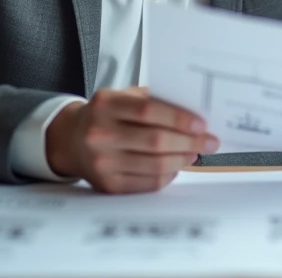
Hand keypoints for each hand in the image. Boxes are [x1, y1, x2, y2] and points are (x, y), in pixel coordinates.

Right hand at [46, 87, 218, 192]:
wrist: (71, 139)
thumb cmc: (107, 115)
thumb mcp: (123, 97)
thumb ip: (153, 100)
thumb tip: (194, 112)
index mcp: (106, 105)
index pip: (148, 111)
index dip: (179, 118)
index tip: (202, 124)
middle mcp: (100, 134)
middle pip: (155, 141)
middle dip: (189, 142)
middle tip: (210, 141)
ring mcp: (102, 162)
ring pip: (154, 165)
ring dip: (182, 159)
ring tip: (195, 153)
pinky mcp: (107, 185)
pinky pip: (147, 183)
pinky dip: (167, 175)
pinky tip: (176, 166)